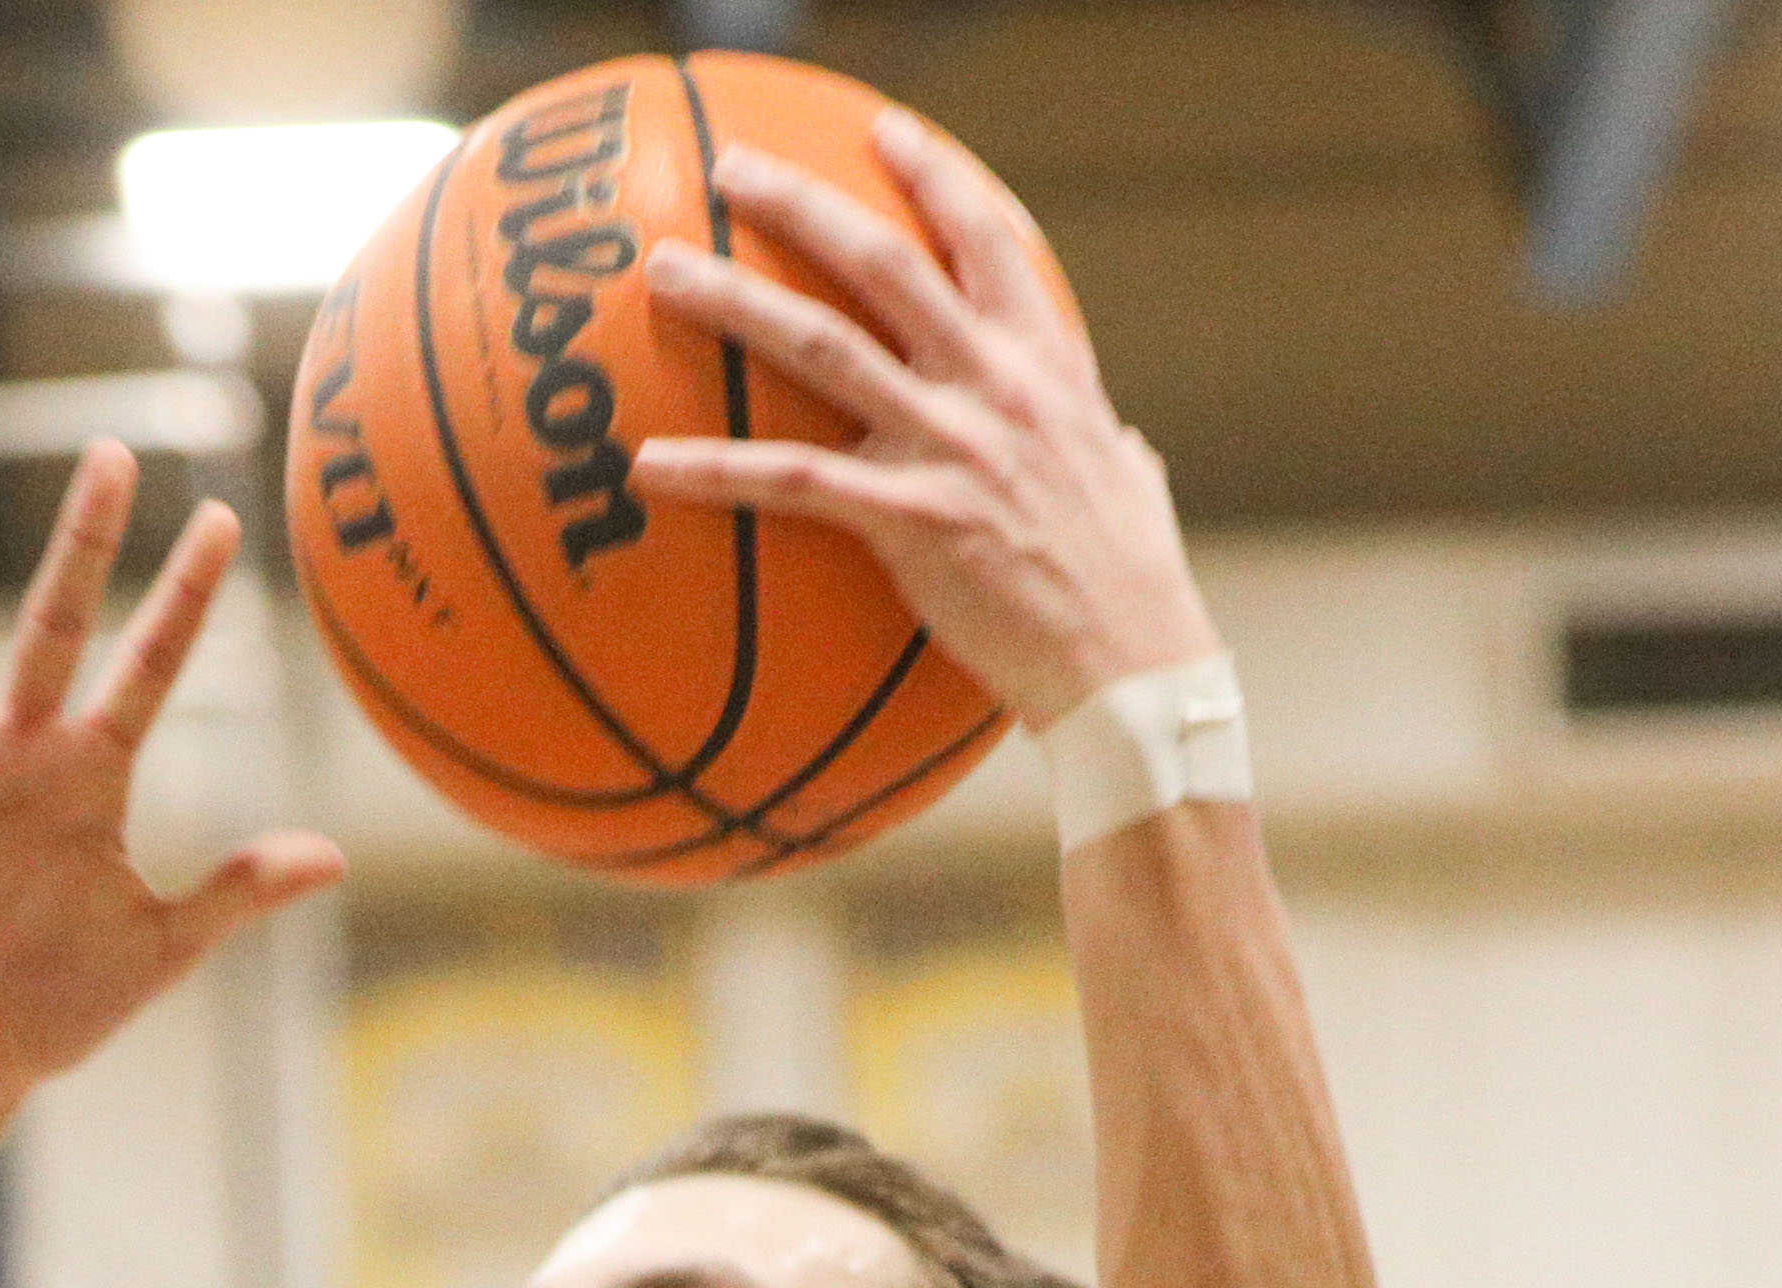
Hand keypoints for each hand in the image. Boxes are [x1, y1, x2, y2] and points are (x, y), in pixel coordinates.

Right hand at [0, 447, 339, 1152]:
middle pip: (57, 627)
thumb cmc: (54, 1010)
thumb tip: (335, 857)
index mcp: (93, 779)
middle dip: (84, 544)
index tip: (223, 520)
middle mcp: (22, 756)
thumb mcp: (158, 953)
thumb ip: (236, 896)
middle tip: (112, 454)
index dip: (185, 597)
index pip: (150, 666)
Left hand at [626, 107, 1206, 730]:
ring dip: (733, 300)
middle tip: (731, 171)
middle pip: (885, 261)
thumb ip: (1104, 442)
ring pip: (821, 345)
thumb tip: (1115, 443)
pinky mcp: (911, 520)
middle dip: (803, 203)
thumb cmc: (1130, 583)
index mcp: (1047, 364)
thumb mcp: (1127, 480)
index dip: (935, 175)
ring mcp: (951, 445)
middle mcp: (997, 383)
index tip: (883, 131)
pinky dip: (714, 470)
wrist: (1134, 663)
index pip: (991, 236)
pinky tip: (648, 465)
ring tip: (664, 270)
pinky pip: (791, 481)